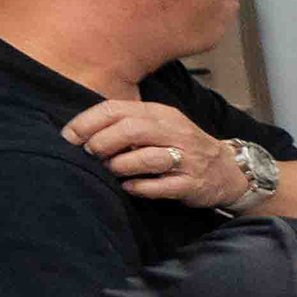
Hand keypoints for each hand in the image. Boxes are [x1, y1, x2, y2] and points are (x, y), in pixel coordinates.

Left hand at [64, 100, 250, 207]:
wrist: (227, 170)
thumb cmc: (182, 148)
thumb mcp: (159, 126)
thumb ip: (127, 124)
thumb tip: (83, 132)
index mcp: (161, 114)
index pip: (117, 109)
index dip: (88, 122)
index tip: (69, 137)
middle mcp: (175, 131)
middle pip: (130, 130)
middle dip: (102, 143)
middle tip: (90, 155)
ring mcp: (186, 158)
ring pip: (146, 158)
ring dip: (120, 166)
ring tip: (111, 170)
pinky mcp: (192, 183)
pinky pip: (161, 186)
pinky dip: (139, 187)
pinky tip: (130, 187)